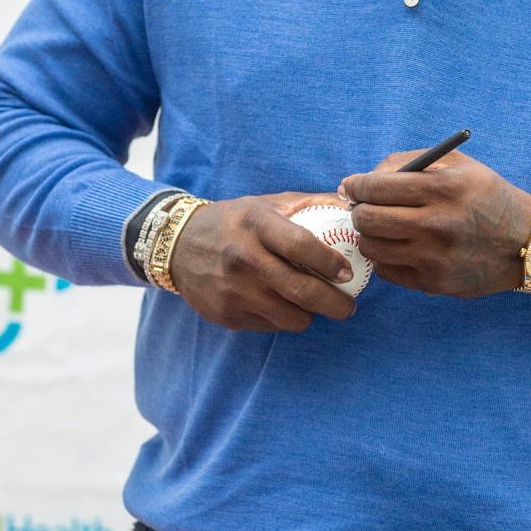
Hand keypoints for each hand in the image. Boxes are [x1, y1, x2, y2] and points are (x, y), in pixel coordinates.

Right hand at [168, 191, 358, 332]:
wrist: (178, 245)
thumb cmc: (234, 222)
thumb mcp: (266, 204)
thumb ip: (309, 204)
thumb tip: (352, 209)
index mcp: (256, 225)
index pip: (302, 246)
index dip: (331, 262)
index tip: (348, 273)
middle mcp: (243, 258)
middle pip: (302, 291)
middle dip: (336, 304)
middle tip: (349, 306)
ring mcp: (233, 291)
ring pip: (290, 318)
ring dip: (310, 315)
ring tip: (314, 305)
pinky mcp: (226, 315)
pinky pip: (270, 326)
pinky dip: (283, 319)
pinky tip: (281, 305)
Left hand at [338, 150, 530, 297]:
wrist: (527, 243)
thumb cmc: (486, 197)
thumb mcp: (458, 165)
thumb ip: (409, 162)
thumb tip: (363, 180)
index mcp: (444, 188)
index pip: (376, 188)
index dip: (355, 186)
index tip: (351, 187)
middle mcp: (438, 224)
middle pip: (368, 219)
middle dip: (358, 211)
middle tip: (363, 208)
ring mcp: (435, 257)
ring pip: (372, 247)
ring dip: (369, 235)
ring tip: (382, 228)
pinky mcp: (434, 283)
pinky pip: (387, 271)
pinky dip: (385, 257)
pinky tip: (400, 247)